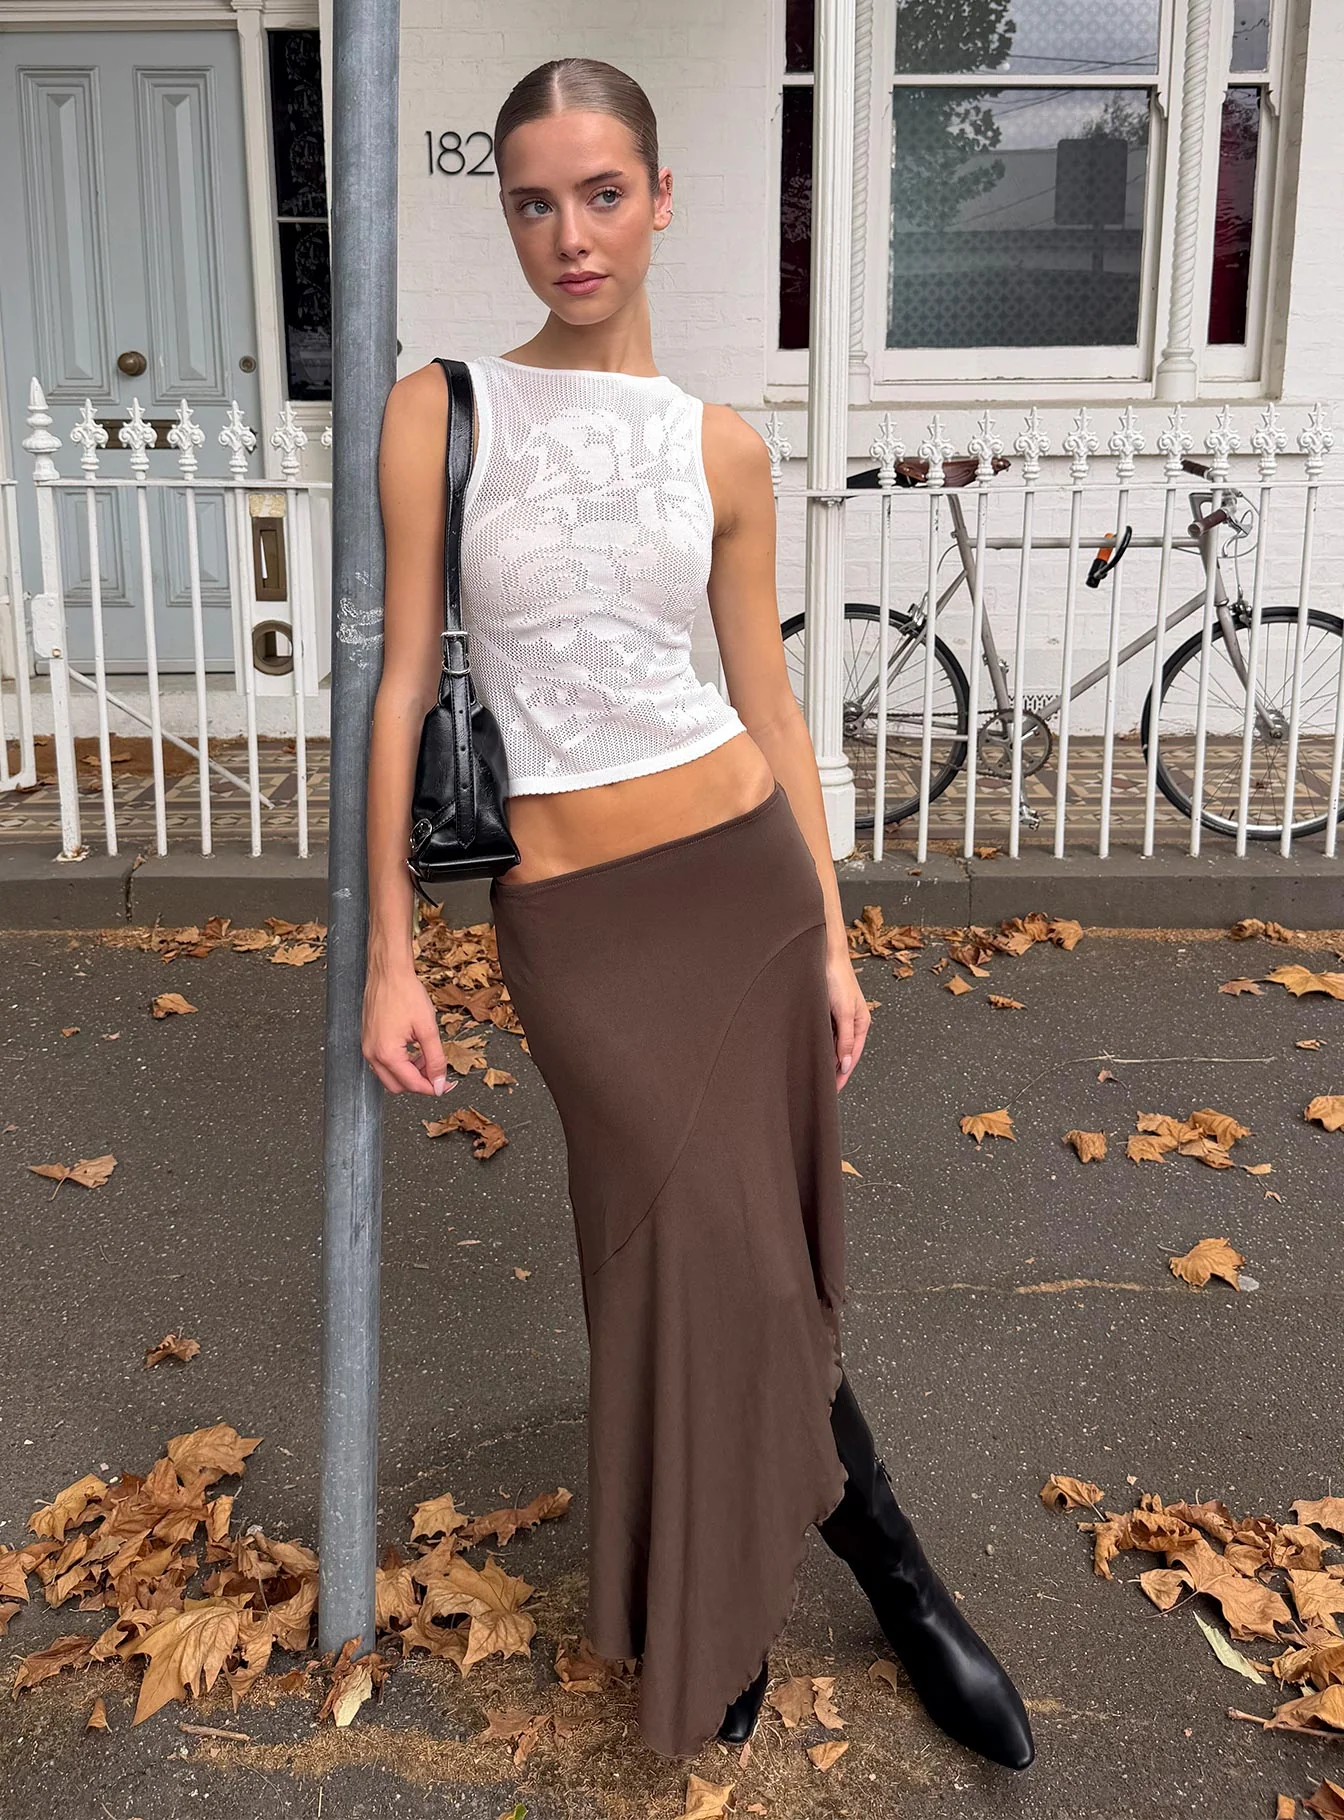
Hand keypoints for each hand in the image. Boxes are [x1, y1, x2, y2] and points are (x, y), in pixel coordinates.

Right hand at [362, 960, 448, 1094]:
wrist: (389, 972)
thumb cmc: (405, 993)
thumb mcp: (428, 1028)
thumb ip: (436, 1059)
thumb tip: (439, 1082)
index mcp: (387, 1053)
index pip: (411, 1084)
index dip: (432, 1087)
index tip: (446, 1084)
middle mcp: (372, 1054)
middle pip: (398, 1086)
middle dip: (419, 1081)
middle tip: (437, 1070)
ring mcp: (367, 1047)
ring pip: (390, 1076)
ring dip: (410, 1072)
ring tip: (427, 1054)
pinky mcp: (368, 1040)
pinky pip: (383, 1062)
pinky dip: (400, 1062)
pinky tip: (414, 1048)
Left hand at [825, 944, 870, 1090]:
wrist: (824, 955)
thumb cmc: (837, 979)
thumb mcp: (842, 1013)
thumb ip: (845, 1040)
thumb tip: (845, 1065)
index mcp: (861, 1023)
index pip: (852, 1057)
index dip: (842, 1074)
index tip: (833, 1090)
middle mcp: (852, 1022)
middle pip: (843, 1052)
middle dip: (835, 1069)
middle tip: (823, 1088)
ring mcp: (840, 1017)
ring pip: (833, 1044)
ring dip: (827, 1057)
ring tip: (815, 1074)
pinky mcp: (828, 1010)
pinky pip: (825, 1034)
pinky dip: (820, 1044)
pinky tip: (811, 1051)